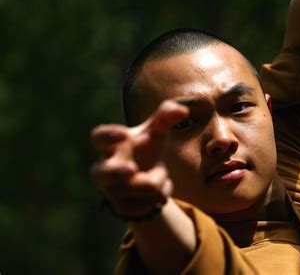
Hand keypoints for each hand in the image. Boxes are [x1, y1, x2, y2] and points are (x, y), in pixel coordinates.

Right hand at [90, 100, 188, 217]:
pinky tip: (159, 191)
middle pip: (100, 173)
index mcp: (112, 145)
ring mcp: (110, 189)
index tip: (123, 133)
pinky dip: (158, 198)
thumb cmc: (148, 147)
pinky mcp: (120, 207)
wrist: (149, 176)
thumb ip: (167, 116)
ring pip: (133, 190)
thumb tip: (183, 110)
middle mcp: (105, 168)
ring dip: (156, 180)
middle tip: (133, 169)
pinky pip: (143, 206)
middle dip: (115, 173)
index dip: (108, 135)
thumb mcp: (157, 130)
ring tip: (161, 173)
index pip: (99, 137)